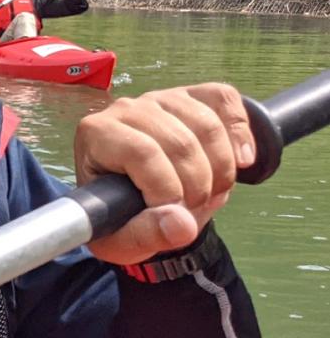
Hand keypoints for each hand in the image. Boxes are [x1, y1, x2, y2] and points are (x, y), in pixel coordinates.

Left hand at [75, 84, 254, 264]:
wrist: (138, 206)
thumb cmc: (121, 219)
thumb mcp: (121, 241)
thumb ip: (145, 235)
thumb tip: (181, 223)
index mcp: (96, 134)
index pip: (142, 153)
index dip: (167, 189)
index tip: (174, 216)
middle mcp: (125, 109)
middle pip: (179, 141)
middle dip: (198, 187)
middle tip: (194, 211)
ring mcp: (161, 99)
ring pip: (207, 125)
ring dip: (221, 170)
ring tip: (210, 195)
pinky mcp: (192, 96)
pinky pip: (224, 99)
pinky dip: (240, 132)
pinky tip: (242, 161)